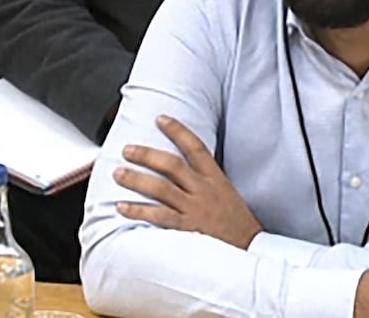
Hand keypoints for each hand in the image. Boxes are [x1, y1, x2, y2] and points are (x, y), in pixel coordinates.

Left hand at [114, 115, 261, 249]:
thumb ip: (206, 178)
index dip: (178, 131)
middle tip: (127, 149)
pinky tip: (122, 207)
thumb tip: (184, 166)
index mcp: (215, 178)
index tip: (161, 119)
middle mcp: (203, 190)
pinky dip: (138, 211)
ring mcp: (194, 209)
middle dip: (147, 155)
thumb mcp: (227, 192)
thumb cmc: (237, 222)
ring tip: (119, 173)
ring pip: (161, 188)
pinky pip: (158, 216)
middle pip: (172, 165)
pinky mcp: (186, 228)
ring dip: (136, 179)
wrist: (249, 249)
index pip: (196, 147)